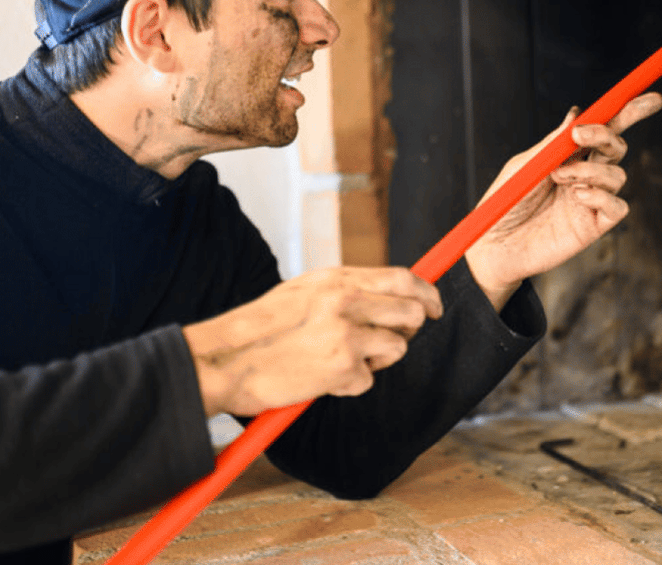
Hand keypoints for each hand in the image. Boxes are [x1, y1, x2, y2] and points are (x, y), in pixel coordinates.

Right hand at [182, 267, 442, 415]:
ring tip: (340, 361)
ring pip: (397, 348)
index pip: (402, 277)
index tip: (434, 306)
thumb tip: (388, 293)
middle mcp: (345, 301)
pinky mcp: (342, 368)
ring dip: (377, 360)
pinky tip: (321, 378)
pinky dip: (349, 385)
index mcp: (336, 279)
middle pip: (412, 312)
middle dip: (410, 329)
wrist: (226, 360)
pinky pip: (369, 380)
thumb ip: (344, 290)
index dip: (426, 292)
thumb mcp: (303, 292)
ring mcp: (346, 335)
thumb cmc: (261, 329)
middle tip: (389, 340)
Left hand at [464, 92, 661, 307]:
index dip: (629, 112)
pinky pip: (617, 207)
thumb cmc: (505, 203)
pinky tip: (578, 196)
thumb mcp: (525, 165)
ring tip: (559, 177)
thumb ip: (553, 143)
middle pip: (617, 147)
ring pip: (617, 175)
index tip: (650, 99)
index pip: (605, 129)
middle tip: (579, 136)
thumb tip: (576, 114)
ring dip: (591, 170)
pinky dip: (602, 196)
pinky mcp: (594, 226)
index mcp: (569, 155)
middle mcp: (585, 175)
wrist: (495, 244)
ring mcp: (591, 200)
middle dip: (606, 135)